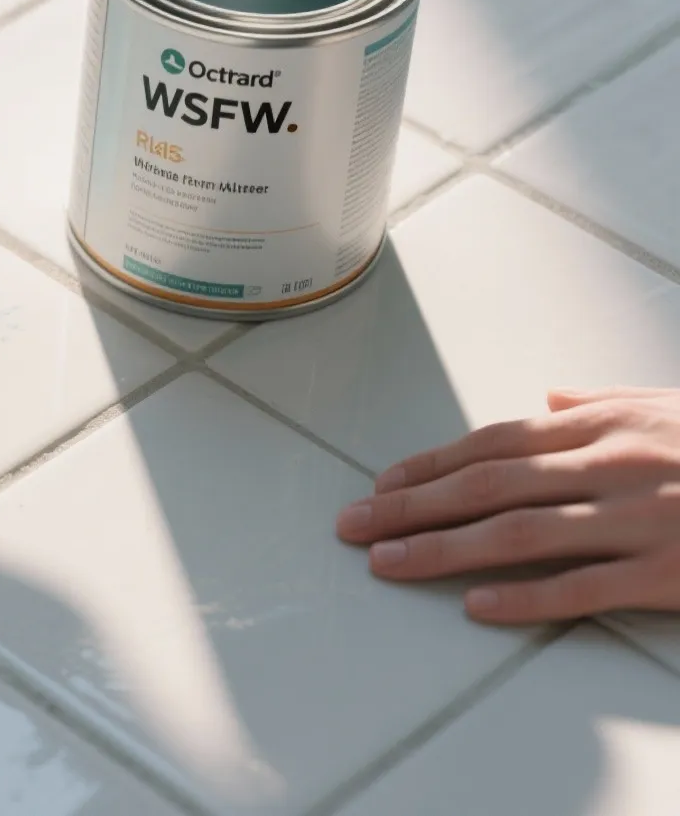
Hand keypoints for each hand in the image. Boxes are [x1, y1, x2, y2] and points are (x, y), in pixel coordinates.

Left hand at [336, 388, 679, 623]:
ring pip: (519, 533)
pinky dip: (524, 598)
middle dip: (411, 506)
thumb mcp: (669, 408)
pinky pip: (582, 587)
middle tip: (354, 525)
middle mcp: (611, 467)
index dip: (430, 466)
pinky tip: (475, 605)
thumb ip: (605, 404)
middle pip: (488, 485)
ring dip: (442, 549)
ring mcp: (638, 519)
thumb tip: (551, 397)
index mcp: (605, 426)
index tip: (381, 486)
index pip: (495, 444)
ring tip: (386, 562)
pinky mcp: (666, 571)